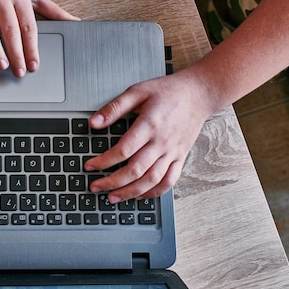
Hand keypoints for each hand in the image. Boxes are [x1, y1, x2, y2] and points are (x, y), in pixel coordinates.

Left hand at [84, 72, 211, 201]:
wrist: (199, 93)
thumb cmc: (168, 91)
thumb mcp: (137, 91)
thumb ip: (114, 108)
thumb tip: (93, 122)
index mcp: (149, 125)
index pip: (123, 150)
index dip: (103, 161)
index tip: (90, 166)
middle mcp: (162, 142)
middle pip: (135, 170)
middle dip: (112, 182)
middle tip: (95, 186)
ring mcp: (173, 152)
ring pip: (151, 180)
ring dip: (130, 192)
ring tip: (113, 197)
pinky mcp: (181, 157)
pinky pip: (169, 181)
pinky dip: (154, 192)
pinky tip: (140, 195)